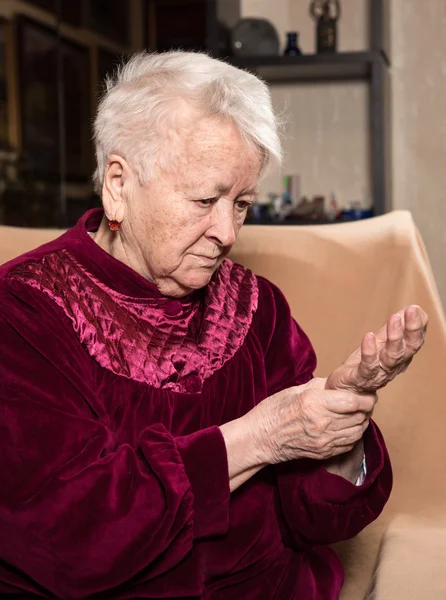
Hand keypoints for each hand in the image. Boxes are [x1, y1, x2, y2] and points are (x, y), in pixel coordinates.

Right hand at [245, 378, 376, 464]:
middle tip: (365, 402)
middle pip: (359, 417)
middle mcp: (322, 424)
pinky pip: (349, 444)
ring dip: (361, 422)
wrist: (260, 438)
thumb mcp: (295, 390)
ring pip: (357, 432)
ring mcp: (324, 441)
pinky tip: (348, 427)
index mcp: (314, 403)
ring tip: (357, 414)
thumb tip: (338, 383)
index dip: (365, 398)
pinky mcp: (323, 453)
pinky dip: (353, 435)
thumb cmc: (273, 411)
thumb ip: (320, 386)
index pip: (353, 402)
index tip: (368, 394)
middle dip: (366, 408)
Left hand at [326, 305, 427, 393]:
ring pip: (391, 357)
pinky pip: (367, 366)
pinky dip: (369, 351)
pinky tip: (369, 336)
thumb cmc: (364, 366)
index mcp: (400, 358)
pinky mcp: (360, 378)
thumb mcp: (381, 344)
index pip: (414, 342)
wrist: (345, 391)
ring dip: (394, 337)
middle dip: (411, 329)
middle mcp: (392, 367)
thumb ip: (395, 329)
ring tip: (394, 319)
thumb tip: (413, 309)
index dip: (417, 326)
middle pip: (407, 349)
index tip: (415, 309)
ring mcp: (378, 373)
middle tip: (412, 311)